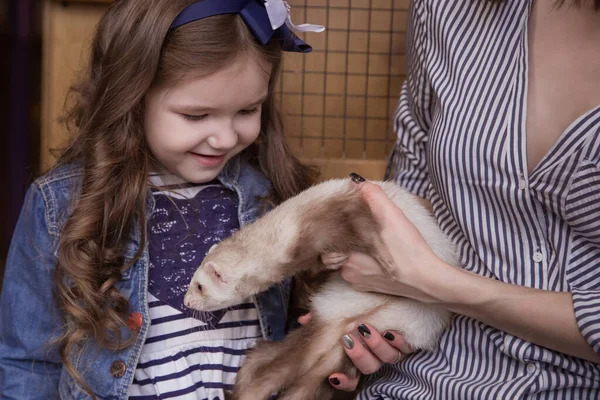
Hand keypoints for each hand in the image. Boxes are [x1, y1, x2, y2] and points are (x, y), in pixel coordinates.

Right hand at [297, 313, 412, 390]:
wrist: (394, 301)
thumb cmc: (362, 308)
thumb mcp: (340, 311)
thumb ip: (322, 318)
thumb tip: (305, 319)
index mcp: (359, 354)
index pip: (351, 378)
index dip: (344, 380)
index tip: (334, 375)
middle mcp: (376, 356)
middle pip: (369, 367)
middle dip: (358, 355)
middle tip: (348, 338)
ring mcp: (392, 349)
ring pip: (387, 357)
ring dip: (376, 345)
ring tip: (367, 328)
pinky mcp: (408, 341)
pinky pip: (406, 347)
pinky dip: (398, 341)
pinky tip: (391, 332)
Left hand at [326, 176, 451, 303]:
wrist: (428, 281)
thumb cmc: (408, 251)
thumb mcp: (391, 218)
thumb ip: (373, 198)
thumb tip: (356, 181)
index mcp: (347, 258)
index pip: (330, 243)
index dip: (339, 232)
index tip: (352, 225)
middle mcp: (349, 274)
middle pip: (339, 253)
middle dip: (350, 242)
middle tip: (368, 233)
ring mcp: (361, 284)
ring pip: (350, 264)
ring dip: (359, 254)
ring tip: (376, 244)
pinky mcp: (373, 290)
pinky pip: (362, 275)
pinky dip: (369, 266)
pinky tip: (382, 258)